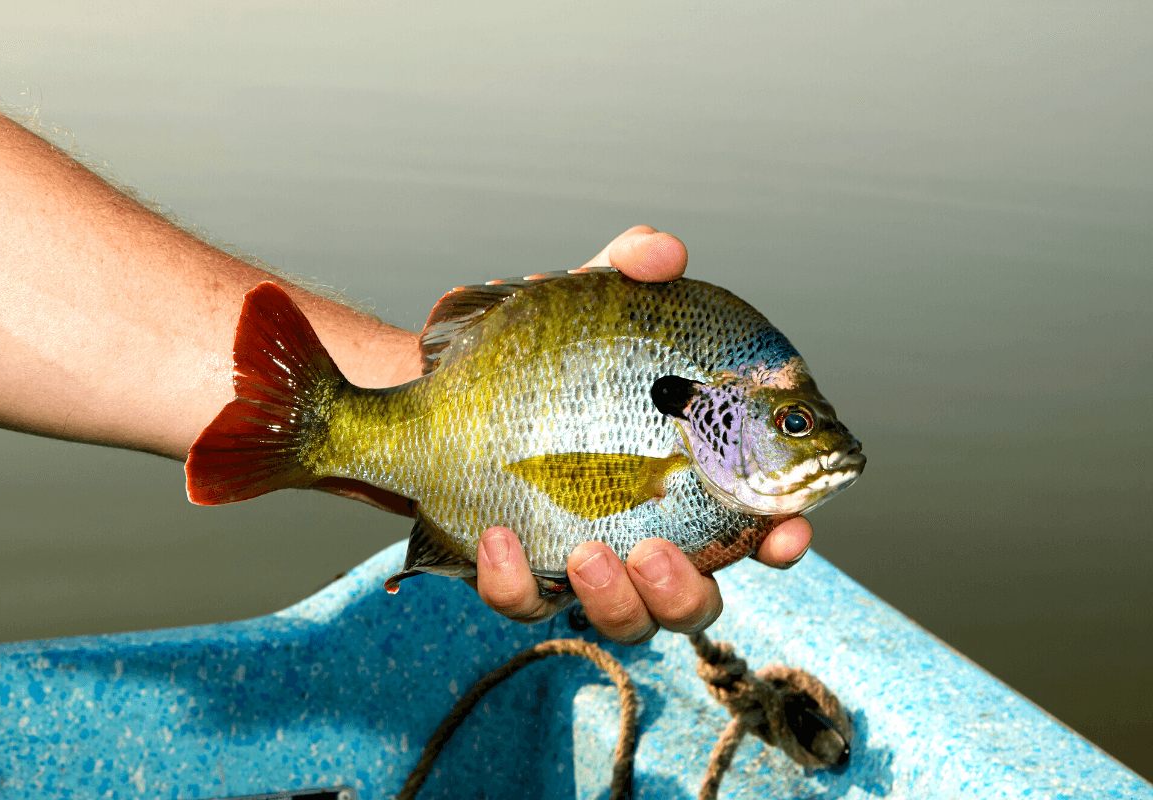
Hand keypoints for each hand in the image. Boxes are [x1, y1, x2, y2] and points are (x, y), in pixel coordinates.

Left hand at [470, 226, 813, 642]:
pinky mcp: (518, 573)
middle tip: (656, 550)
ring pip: (623, 622)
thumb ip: (630, 270)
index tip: (787, 534)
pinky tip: (497, 536)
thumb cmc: (547, 351)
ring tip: (586, 553)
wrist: (454, 383)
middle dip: (685, 592)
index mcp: (686, 485)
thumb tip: (665, 252)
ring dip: (614, 601)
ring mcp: (583, 563)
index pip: (754, 527)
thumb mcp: (589, 303)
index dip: (782, 540)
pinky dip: (513, 581)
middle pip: (692, 602)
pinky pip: (523, 601)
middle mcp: (646, 535)